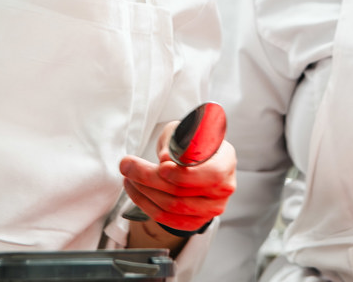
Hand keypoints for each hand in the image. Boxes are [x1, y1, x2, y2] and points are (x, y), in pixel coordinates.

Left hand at [119, 121, 236, 233]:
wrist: (196, 162)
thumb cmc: (192, 143)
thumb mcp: (184, 131)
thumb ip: (176, 141)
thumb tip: (164, 159)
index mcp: (226, 161)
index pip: (211, 174)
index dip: (185, 174)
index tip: (161, 167)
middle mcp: (224, 188)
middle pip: (184, 191)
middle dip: (149, 178)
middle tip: (127, 164)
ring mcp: (211, 208)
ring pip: (172, 206)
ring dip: (144, 191)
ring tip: (129, 174)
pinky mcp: (195, 221)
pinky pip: (166, 219)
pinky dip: (145, 204)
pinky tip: (135, 190)